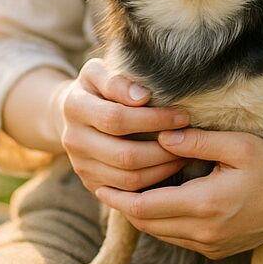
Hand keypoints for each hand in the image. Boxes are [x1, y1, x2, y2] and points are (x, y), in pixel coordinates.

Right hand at [53, 58, 189, 194]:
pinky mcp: (91, 183)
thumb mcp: (100, 70)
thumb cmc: (97, 85)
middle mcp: (73, 140)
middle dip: (163, 149)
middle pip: (124, 155)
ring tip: (185, 154)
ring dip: (162, 169)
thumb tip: (142, 97)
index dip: (153, 119)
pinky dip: (152, 183)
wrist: (74, 110)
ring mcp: (81, 166)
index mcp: (74, 107)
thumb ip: (117, 80)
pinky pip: (126, 193)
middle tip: (189, 139)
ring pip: (127, 179)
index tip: (182, 115)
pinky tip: (170, 167)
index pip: (117, 119)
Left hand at [96, 128, 262, 259]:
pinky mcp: (216, 251)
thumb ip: (197, 141)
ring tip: (127, 191)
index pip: (147, 207)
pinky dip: (163, 222)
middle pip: (148, 224)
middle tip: (105, 185)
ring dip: (143, 215)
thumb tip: (161, 137)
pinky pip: (179, 238)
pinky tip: (160, 200)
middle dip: (124, 207)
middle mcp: (204, 232)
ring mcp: (210, 246)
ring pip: (161, 234)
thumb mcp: (238, 145)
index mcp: (206, 205)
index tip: (99, 186)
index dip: (119, 199)